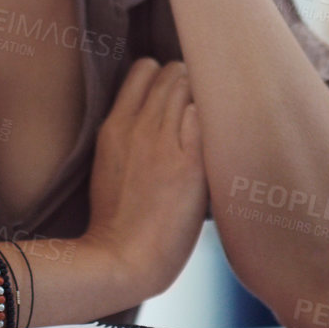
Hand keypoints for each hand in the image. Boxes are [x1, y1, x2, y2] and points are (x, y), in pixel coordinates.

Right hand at [82, 58, 207, 300]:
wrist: (120, 258)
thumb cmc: (117, 221)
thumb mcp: (108, 165)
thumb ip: (128, 136)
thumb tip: (154, 119)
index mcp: (114, 125)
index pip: (144, 69)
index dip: (164, 76)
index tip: (176, 94)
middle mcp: (138, 125)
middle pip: (172, 72)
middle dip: (189, 82)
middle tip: (201, 110)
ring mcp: (163, 142)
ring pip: (190, 87)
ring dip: (204, 99)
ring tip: (213, 126)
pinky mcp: (189, 163)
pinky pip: (205, 117)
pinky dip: (214, 121)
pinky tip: (221, 141)